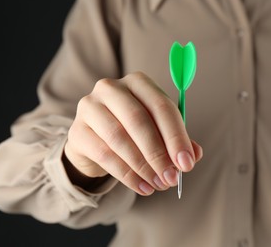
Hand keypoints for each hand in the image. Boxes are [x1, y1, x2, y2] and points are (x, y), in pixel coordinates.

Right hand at [64, 72, 202, 195]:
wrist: (95, 141)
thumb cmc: (133, 131)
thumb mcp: (158, 131)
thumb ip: (176, 140)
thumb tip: (193, 155)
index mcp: (138, 82)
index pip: (161, 106)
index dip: (176, 137)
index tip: (186, 164)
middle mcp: (111, 88)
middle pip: (138, 120)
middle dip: (158, 153)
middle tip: (172, 178)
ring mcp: (89, 107)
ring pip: (119, 138)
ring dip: (143, 166)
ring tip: (159, 184)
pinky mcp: (77, 131)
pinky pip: (104, 155)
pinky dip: (127, 175)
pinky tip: (142, 187)